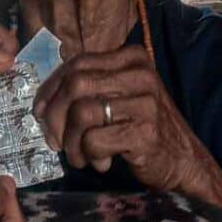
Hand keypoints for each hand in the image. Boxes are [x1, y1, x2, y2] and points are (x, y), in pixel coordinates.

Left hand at [34, 45, 216, 193]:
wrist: (183, 162)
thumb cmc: (142, 128)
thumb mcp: (118, 96)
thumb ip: (88, 87)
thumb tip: (41, 102)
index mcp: (131, 58)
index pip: (76, 65)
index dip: (50, 89)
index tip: (38, 113)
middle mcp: (140, 74)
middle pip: (75, 85)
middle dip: (55, 116)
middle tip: (55, 141)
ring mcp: (145, 103)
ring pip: (81, 113)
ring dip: (72, 142)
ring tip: (80, 156)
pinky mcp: (145, 132)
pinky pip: (94, 140)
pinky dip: (90, 155)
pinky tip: (102, 162)